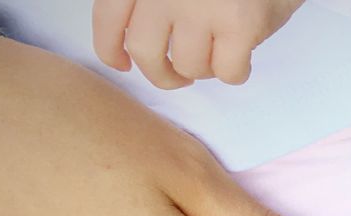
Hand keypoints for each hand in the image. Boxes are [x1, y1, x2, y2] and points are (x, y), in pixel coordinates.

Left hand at [93, 0, 306, 88]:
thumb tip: (130, 40)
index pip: (108, 15)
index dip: (110, 48)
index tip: (121, 62)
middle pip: (145, 51)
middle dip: (161, 74)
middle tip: (176, 75)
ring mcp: (200, 5)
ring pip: (188, 66)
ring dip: (204, 68)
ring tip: (216, 50)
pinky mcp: (238, 26)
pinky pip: (227, 73)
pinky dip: (236, 71)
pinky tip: (242, 53)